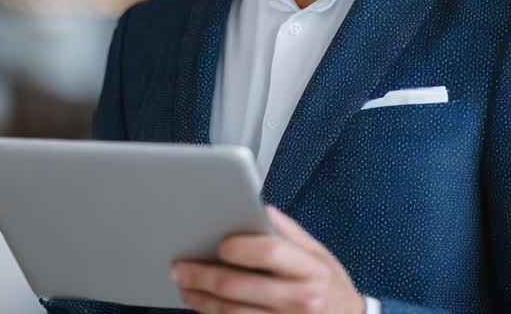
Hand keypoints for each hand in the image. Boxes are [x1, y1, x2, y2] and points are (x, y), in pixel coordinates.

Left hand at [170, 205, 365, 313]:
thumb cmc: (330, 285)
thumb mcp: (319, 253)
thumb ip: (288, 231)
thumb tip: (257, 206)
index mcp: (310, 268)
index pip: (269, 252)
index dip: (238, 247)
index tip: (218, 243)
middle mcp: (301, 298)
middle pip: (239, 287)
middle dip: (203, 276)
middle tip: (180, 267)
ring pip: (232, 313)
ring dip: (201, 300)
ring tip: (185, 287)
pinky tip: (203, 306)